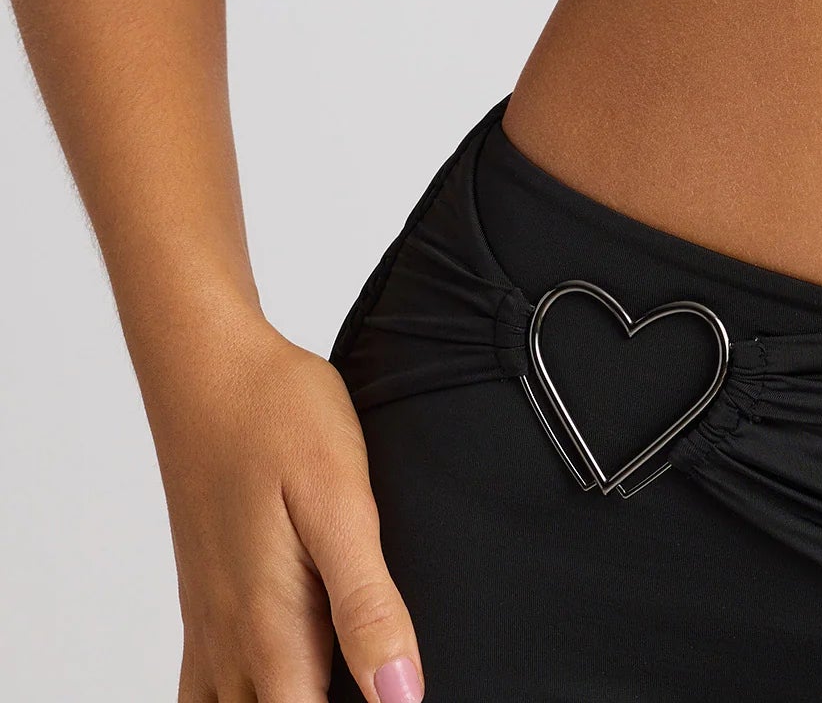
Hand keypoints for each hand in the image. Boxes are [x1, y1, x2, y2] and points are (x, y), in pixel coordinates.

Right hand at [150, 314, 423, 702]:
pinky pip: (205, 695)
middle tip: (377, 680)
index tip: (395, 696)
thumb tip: (402, 697)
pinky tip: (284, 679)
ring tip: (334, 679)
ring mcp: (210, 631)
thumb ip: (368, 606)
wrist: (209, 367)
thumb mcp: (341, 501)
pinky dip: (241, 702)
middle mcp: (232, 646)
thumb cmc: (277, 417)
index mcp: (271, 631)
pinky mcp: (204, 609)